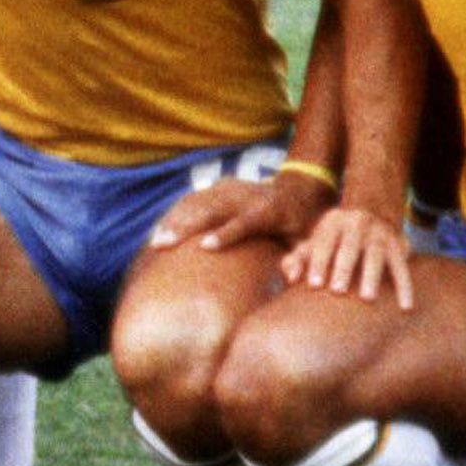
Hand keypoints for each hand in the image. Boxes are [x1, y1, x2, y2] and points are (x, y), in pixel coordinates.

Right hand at [150, 173, 319, 256]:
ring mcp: (231, 188)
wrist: (297, 188)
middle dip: (186, 227)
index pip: (245, 222)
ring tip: (156, 242)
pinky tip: (160, 231)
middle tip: (164, 245)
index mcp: (269, 210)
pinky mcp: (219, 187)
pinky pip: (193, 199)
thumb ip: (301, 258)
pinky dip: (175, 214)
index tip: (206, 247)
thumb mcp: (309, 241)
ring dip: (174, 221)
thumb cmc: (302, 224)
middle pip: (212, 209)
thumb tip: (293, 277)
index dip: (226, 233)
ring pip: (197, 202)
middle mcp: (246, 196)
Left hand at [281, 201, 413, 307]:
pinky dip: (404, 286)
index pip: (323, 242)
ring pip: (376, 253)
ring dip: (372, 275)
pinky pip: (402, 266)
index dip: (318, 262)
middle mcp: (358, 223)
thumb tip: (290, 277)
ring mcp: (380, 232)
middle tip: (338, 291)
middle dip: (344, 267)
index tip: (314, 285)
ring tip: (367, 298)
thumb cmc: (334, 239)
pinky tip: (405, 306)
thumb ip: (299, 258)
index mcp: (333, 222)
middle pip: (350, 246)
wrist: (372, 213)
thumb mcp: (316, 241)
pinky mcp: (399, 243)